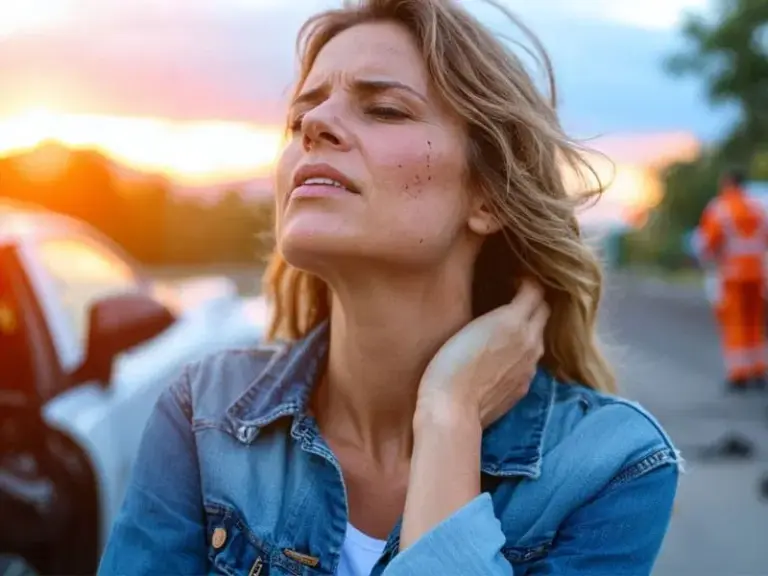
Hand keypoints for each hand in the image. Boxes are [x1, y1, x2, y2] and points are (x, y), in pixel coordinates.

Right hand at [416, 279, 548, 427]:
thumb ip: (492, 315)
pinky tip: (501, 358)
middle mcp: (530, 341)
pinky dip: (521, 353)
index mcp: (514, 321)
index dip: (525, 282)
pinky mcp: (524, 386)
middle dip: (533, 302)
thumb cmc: (447, 366)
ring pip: (539, 337)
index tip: (512, 281)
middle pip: (544, 311)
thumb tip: (502, 308)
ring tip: (506, 330)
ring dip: (528, 328)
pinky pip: (530, 361)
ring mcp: (530, 366)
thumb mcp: (467, 327)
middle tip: (513, 300)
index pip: (535, 290)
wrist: (452, 410)